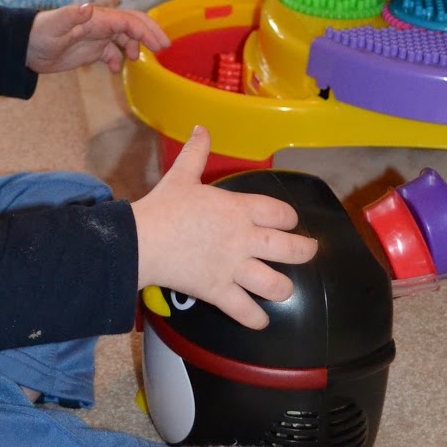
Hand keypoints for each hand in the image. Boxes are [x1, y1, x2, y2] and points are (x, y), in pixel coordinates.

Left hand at [26, 1, 170, 75]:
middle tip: (164, 48)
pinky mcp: (90, 49)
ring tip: (138, 60)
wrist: (24, 47)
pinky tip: (116, 70)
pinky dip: (117, 60)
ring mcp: (96, 37)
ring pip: (124, 38)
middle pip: (132, 24)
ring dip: (135, 46)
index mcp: (97, 18)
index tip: (159, 45)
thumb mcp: (55, 26)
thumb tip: (89, 7)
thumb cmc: (39, 34)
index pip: (128, 21)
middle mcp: (100, 25)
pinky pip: (111, 52)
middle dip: (150, 33)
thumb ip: (73, 16)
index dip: (146, 31)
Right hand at [131, 127, 317, 328]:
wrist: (140, 240)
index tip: (288, 222)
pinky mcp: (218, 292)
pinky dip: (256, 319)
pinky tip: (260, 319)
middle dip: (305, 251)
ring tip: (282, 288)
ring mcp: (233, 268)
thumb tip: (201, 127)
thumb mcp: (182, 175)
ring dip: (283, 288)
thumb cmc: (162, 207)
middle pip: (292, 249)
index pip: (282, 213)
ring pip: (276, 284)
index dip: (290, 218)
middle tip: (306, 252)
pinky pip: (245, 312)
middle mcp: (243, 239)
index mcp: (238, 209)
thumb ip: (196, 152)